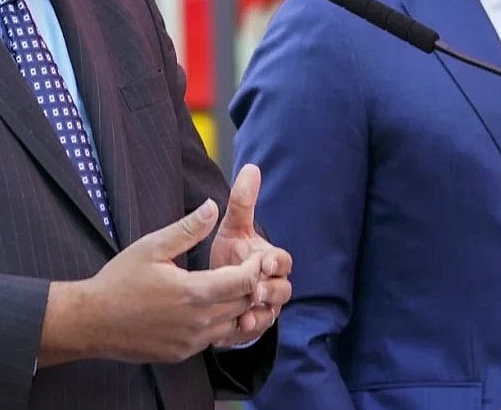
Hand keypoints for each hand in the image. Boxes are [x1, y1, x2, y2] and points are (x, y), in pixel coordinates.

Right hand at [41, 199, 264, 365]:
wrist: (92, 322)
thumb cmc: (119, 281)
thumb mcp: (152, 246)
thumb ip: (187, 229)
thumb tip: (213, 207)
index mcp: (193, 292)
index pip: (244, 281)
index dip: (256, 266)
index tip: (257, 255)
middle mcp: (197, 322)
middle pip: (244, 304)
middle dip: (252, 285)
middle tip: (251, 268)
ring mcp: (191, 341)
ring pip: (233, 324)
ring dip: (239, 306)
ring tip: (233, 285)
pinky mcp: (183, 353)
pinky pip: (214, 339)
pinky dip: (221, 323)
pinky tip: (211, 306)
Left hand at [209, 164, 292, 345]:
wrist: (217, 286)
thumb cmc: (231, 253)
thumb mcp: (234, 227)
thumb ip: (242, 202)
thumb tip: (251, 168)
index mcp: (270, 260)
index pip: (283, 261)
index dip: (276, 262)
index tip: (265, 261)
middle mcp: (273, 285)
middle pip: (283, 290)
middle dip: (271, 290)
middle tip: (257, 290)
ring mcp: (265, 308)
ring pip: (272, 313)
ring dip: (260, 314)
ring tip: (245, 314)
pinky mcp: (252, 327)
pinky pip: (255, 332)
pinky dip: (246, 331)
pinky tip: (234, 328)